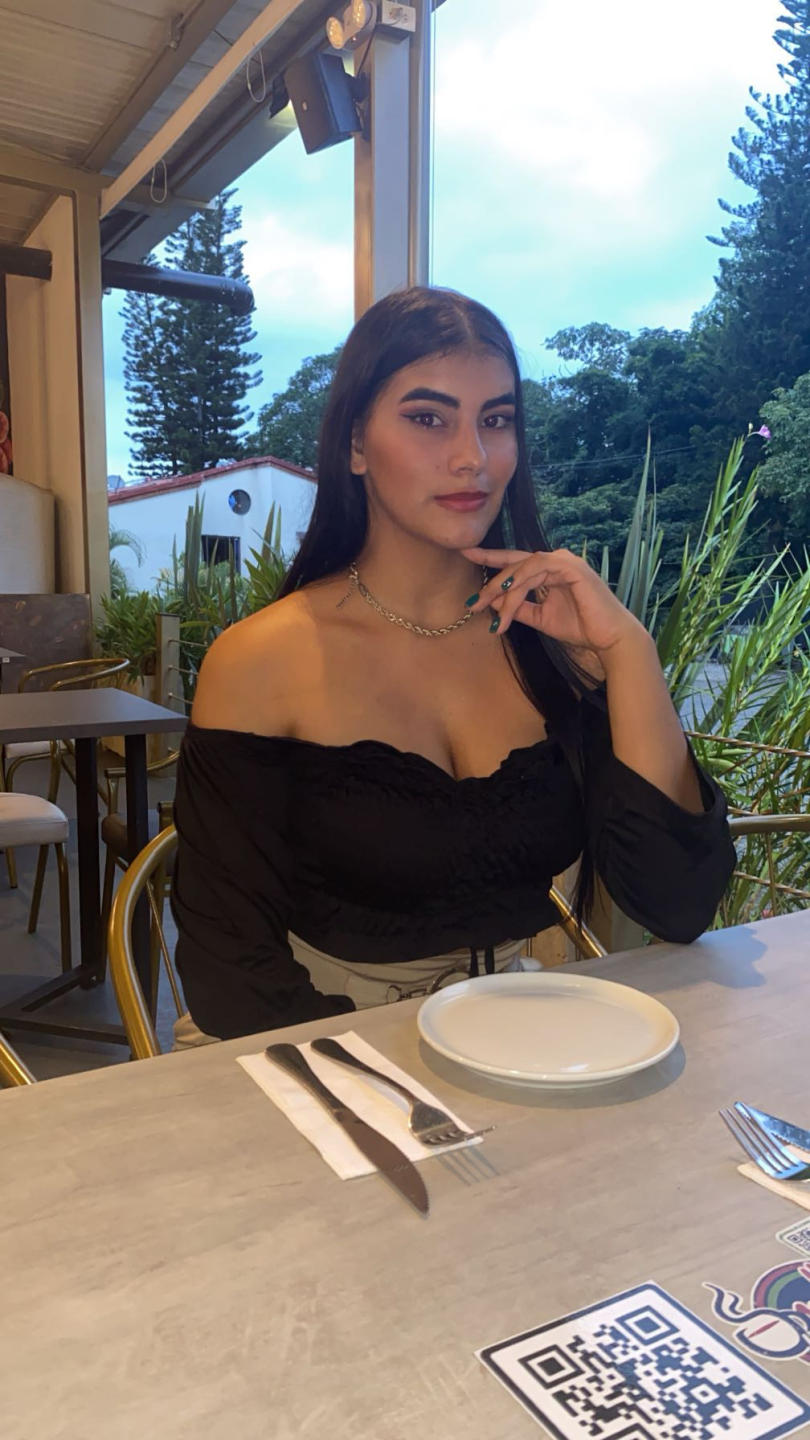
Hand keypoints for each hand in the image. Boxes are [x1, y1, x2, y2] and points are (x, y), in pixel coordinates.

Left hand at [462, 545, 647, 675]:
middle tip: (473, 602)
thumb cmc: (581, 628)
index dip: (491, 558)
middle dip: (491, 582)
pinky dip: (520, 583)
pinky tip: (508, 597)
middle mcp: (557, 560)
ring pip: (523, 568)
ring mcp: (565, 561)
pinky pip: (537, 569)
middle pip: (515, 564)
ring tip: (489, 609)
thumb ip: (520, 608)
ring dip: (504, 590)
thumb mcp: (541, 618)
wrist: (609, 639)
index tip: (467, 554)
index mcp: (551, 570)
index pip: (517, 562)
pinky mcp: (571, 567)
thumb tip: (493, 603)